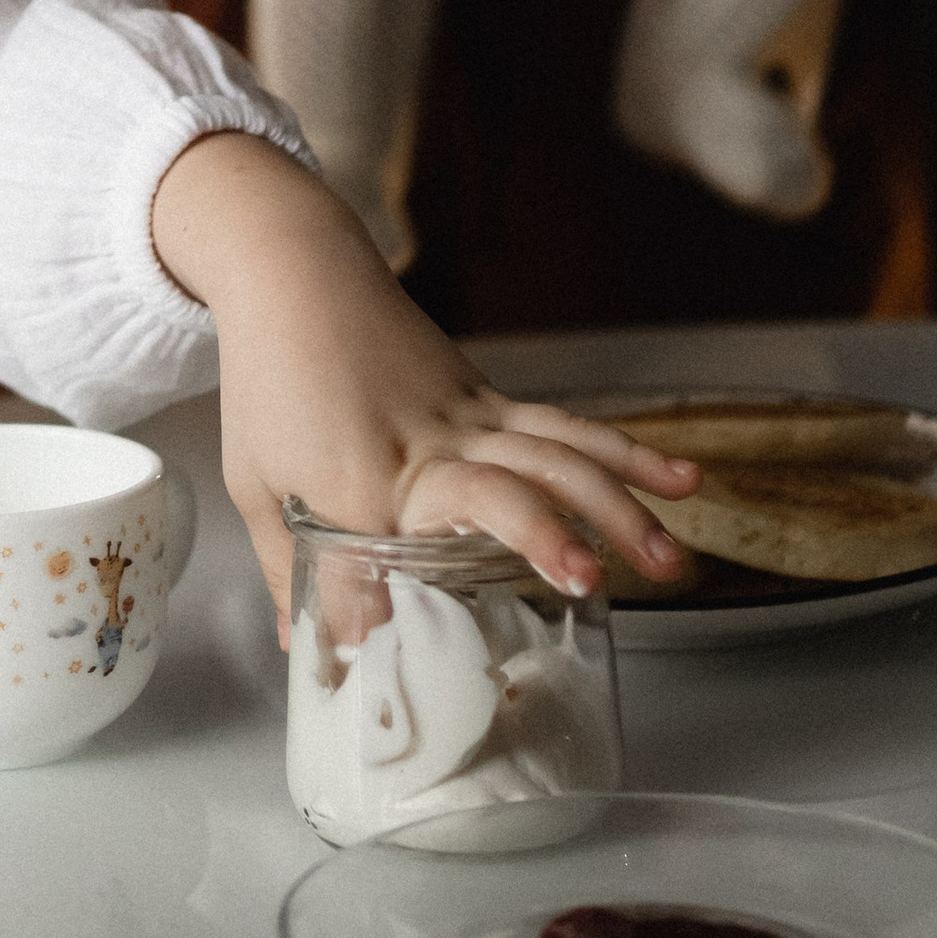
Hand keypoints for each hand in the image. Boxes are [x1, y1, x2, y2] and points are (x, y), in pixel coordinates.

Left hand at [148, 133, 697, 622]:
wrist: (295, 274)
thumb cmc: (271, 377)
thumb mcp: (256, 481)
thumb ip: (289, 569)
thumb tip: (311, 651)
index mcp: (357, 480)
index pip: (378, 560)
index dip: (379, 614)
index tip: (384, 663)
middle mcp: (424, 450)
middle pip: (499, 489)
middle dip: (551, 538)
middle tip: (595, 585)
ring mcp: (464, 417)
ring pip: (556, 457)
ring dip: (620, 506)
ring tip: (670, 558)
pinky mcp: (487, 399)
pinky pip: (564, 429)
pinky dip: (625, 454)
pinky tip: (680, 481)